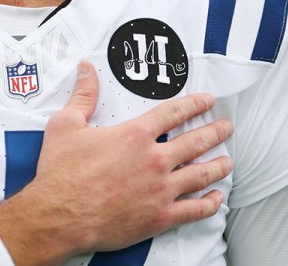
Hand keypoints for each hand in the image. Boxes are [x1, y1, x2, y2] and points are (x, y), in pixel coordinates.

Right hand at [0, 60, 232, 264]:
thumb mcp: (66, 125)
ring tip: (228, 161)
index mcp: (135, 135)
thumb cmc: (61, 173)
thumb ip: (82, 96)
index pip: (174, 112)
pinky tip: (216, 198)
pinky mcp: (160, 217)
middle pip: (196, 141)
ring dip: (218, 166)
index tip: (208, 101)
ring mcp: (161, 190)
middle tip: (226, 127)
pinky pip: (195, 210)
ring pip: (202, 174)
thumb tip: (86, 70)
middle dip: (215, 132)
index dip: (195, 104)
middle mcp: (154, 160)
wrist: (59, 216)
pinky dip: (210, 203)